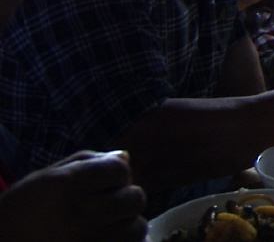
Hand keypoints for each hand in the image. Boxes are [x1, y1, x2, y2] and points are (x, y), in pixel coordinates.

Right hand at [0, 150, 146, 241]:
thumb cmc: (19, 212)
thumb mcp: (42, 179)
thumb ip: (86, 162)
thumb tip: (125, 158)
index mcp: (65, 187)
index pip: (119, 170)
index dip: (118, 173)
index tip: (107, 181)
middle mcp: (78, 215)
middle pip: (134, 198)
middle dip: (126, 196)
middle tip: (109, 203)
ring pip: (136, 227)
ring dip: (126, 222)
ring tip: (106, 224)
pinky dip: (123, 241)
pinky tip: (105, 237)